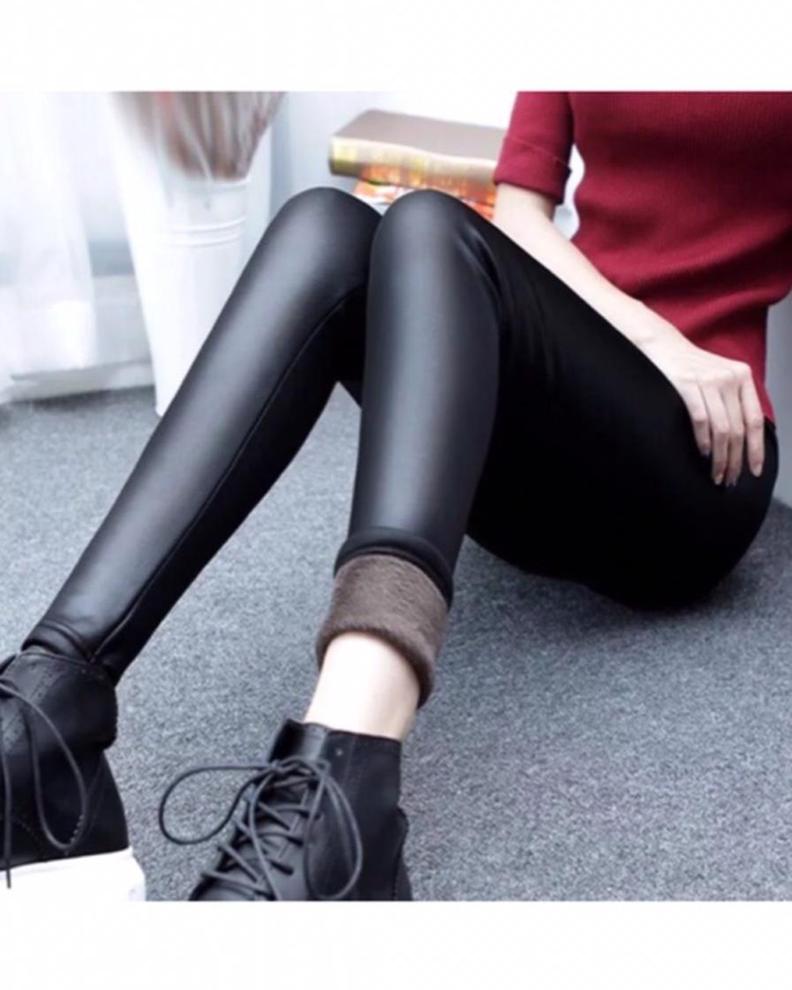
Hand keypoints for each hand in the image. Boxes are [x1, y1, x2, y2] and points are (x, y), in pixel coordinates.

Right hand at [625, 305, 764, 485]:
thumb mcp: (718, 378)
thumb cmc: (687, 367)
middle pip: (738, 429)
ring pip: (722, 429)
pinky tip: (702, 453)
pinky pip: (701, 419)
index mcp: (742, 376)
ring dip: (720, 457)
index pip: (754, 420)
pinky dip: (703, 440)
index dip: (755, 449)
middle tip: (729, 479)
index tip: (753, 470)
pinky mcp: (687, 384)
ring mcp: (709, 380)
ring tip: (716, 474)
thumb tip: (741, 440)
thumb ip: (732, 401)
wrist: (660, 345)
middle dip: (735, 460)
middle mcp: (729, 377)